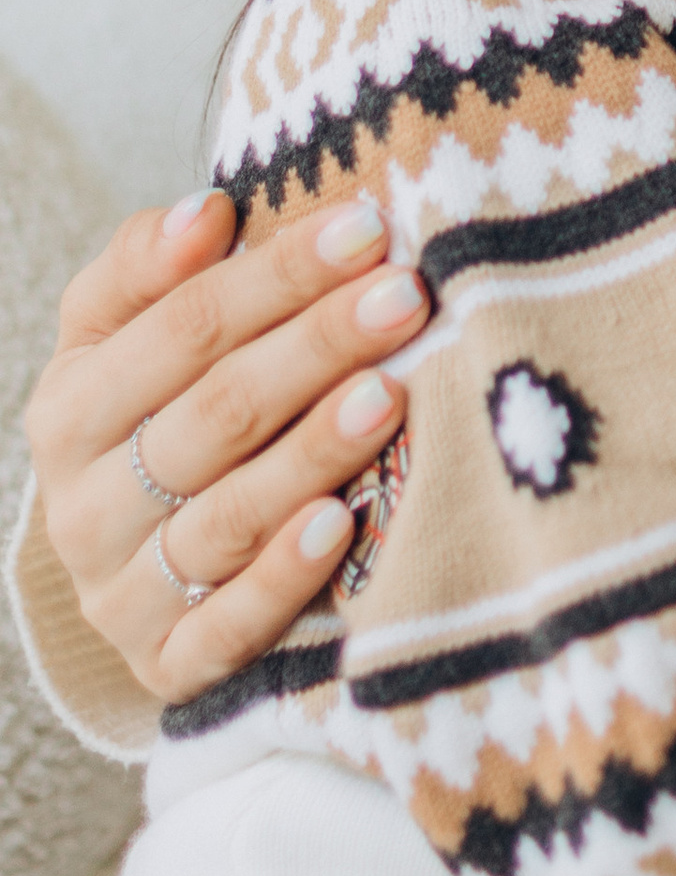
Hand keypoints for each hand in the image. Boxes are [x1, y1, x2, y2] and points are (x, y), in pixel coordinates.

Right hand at [26, 189, 427, 699]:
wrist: (130, 567)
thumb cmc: (156, 415)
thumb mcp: (126, 335)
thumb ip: (153, 266)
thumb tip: (206, 211)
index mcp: (70, 406)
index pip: (179, 326)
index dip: (276, 274)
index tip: (366, 228)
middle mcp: (83, 504)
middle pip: (213, 414)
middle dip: (314, 347)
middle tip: (403, 299)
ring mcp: (121, 592)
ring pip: (225, 515)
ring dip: (311, 452)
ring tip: (389, 395)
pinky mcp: (168, 664)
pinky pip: (227, 625)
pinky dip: (283, 575)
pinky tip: (341, 524)